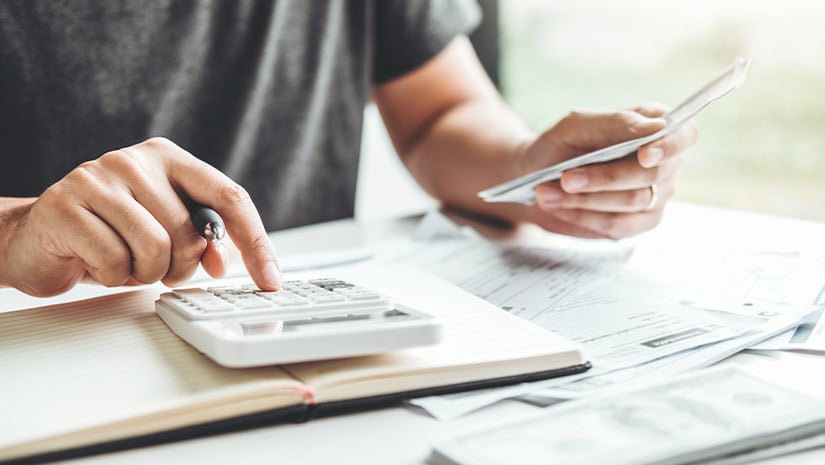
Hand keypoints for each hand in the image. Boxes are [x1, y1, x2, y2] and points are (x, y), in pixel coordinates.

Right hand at [0, 137, 280, 296]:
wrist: (36, 235)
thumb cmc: (108, 233)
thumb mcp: (163, 230)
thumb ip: (200, 238)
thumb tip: (223, 260)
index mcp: (169, 159)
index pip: (230, 197)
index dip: (255, 242)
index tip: (271, 278)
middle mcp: (136, 160)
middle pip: (193, 233)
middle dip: (180, 266)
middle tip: (154, 266)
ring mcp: (98, 177)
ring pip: (157, 248)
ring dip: (145, 274)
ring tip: (124, 262)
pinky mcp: (67, 204)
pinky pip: (115, 261)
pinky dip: (113, 276)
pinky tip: (96, 262)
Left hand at [519, 104, 696, 238]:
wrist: (535, 177)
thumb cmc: (561, 145)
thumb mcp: (577, 125)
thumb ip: (615, 123)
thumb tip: (656, 128)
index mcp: (654, 127)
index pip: (683, 135)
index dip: (669, 146)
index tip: (644, 155)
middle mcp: (663, 163)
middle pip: (653, 174)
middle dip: (605, 178)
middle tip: (565, 178)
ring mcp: (655, 196)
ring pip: (633, 202)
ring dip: (586, 199)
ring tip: (547, 192)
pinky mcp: (637, 224)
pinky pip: (619, 226)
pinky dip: (584, 217)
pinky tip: (558, 206)